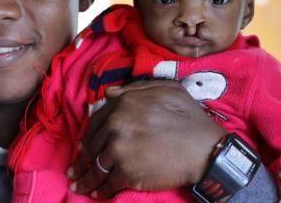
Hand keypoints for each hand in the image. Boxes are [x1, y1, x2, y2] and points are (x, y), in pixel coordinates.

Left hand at [68, 79, 226, 197]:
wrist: (205, 149)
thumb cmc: (190, 118)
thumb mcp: (168, 90)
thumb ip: (136, 88)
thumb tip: (108, 93)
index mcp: (124, 104)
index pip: (96, 121)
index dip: (88, 134)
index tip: (83, 145)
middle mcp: (117, 126)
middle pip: (91, 145)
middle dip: (82, 158)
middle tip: (76, 168)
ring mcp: (119, 151)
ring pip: (95, 167)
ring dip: (84, 178)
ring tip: (78, 184)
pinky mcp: (126, 174)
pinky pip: (106, 183)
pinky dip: (99, 190)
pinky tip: (96, 192)